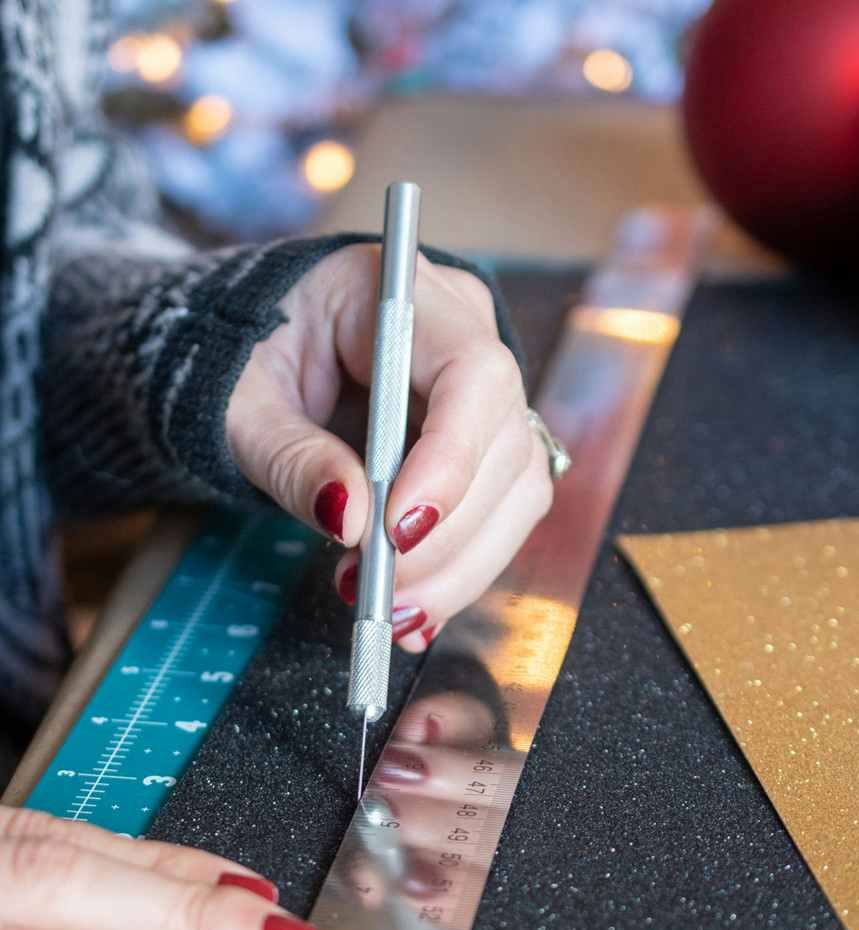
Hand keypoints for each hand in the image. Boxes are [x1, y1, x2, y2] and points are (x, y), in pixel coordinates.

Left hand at [226, 246, 553, 652]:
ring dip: (462, 564)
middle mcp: (467, 333)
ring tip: (389, 609)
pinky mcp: (488, 443)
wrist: (251, 348)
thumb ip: (291, 456)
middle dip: (448, 534)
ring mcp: (487, 390)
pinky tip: (416, 603)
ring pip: (518, 489)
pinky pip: (502, 511)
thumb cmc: (242, 355)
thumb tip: (350, 520)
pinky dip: (463, 566)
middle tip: (380, 593)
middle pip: (504, 443)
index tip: (398, 530)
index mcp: (404, 293)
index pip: (473, 373)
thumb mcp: (241, 403)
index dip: (451, 459)